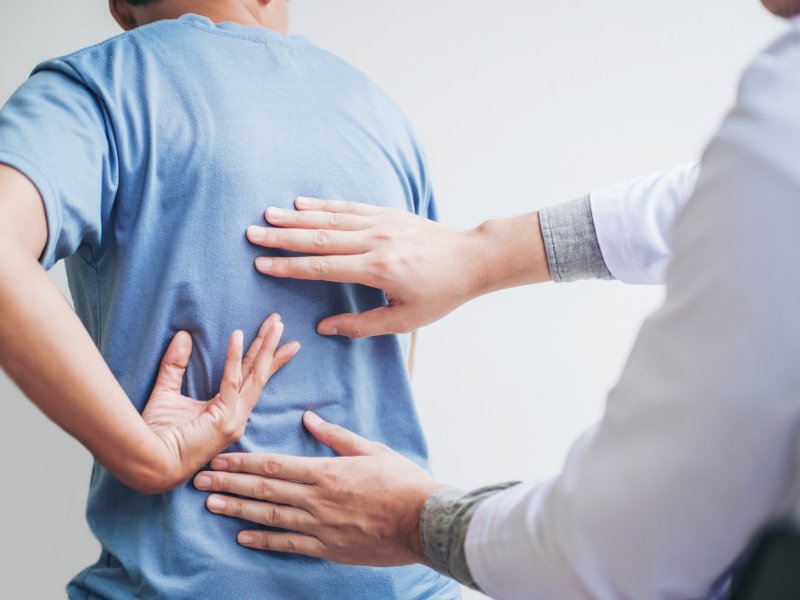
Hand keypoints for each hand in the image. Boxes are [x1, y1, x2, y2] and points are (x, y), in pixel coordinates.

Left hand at [140, 314, 299, 492]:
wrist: (148, 463)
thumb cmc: (155, 436)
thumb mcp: (167, 392)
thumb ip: (175, 365)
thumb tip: (183, 335)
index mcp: (227, 413)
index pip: (250, 378)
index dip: (263, 357)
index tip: (274, 336)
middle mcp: (236, 416)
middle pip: (259, 374)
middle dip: (271, 346)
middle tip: (280, 322)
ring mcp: (234, 419)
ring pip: (255, 376)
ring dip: (265, 347)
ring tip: (275, 324)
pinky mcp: (224, 419)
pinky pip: (232, 381)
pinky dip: (234, 357)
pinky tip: (237, 335)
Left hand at [193, 411, 444, 565]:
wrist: (424, 521)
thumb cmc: (402, 481)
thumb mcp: (371, 449)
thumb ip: (336, 436)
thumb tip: (309, 418)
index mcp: (326, 471)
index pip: (274, 466)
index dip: (243, 463)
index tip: (219, 459)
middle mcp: (317, 499)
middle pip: (264, 490)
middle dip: (229, 484)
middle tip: (200, 481)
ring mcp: (320, 526)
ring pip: (270, 517)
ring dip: (238, 511)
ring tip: (211, 505)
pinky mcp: (329, 548)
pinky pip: (289, 544)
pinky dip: (264, 541)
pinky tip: (242, 538)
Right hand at [246, 197, 549, 337]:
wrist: (471, 259)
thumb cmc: (440, 294)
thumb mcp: (404, 320)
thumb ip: (362, 325)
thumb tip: (324, 328)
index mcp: (379, 270)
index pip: (324, 268)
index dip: (291, 267)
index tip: (262, 265)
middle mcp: (377, 241)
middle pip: (320, 238)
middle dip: (283, 237)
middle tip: (252, 234)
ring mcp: (382, 223)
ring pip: (331, 218)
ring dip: (297, 217)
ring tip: (267, 215)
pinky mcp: (388, 212)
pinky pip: (350, 207)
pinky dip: (324, 205)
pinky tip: (301, 203)